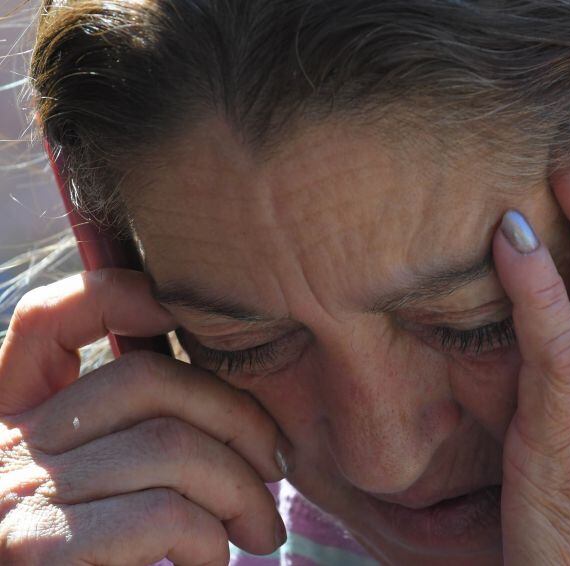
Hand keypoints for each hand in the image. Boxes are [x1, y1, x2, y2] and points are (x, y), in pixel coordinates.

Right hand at [0, 269, 289, 564]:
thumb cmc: (87, 561)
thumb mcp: (95, 498)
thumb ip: (124, 443)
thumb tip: (201, 402)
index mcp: (17, 427)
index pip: (46, 322)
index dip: (115, 296)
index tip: (176, 314)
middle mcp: (6, 451)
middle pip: (145, 383)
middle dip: (238, 419)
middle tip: (273, 474)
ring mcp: (16, 500)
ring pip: (169, 448)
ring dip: (241, 493)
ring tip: (260, 535)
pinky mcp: (38, 553)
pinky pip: (161, 515)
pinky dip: (208, 540)